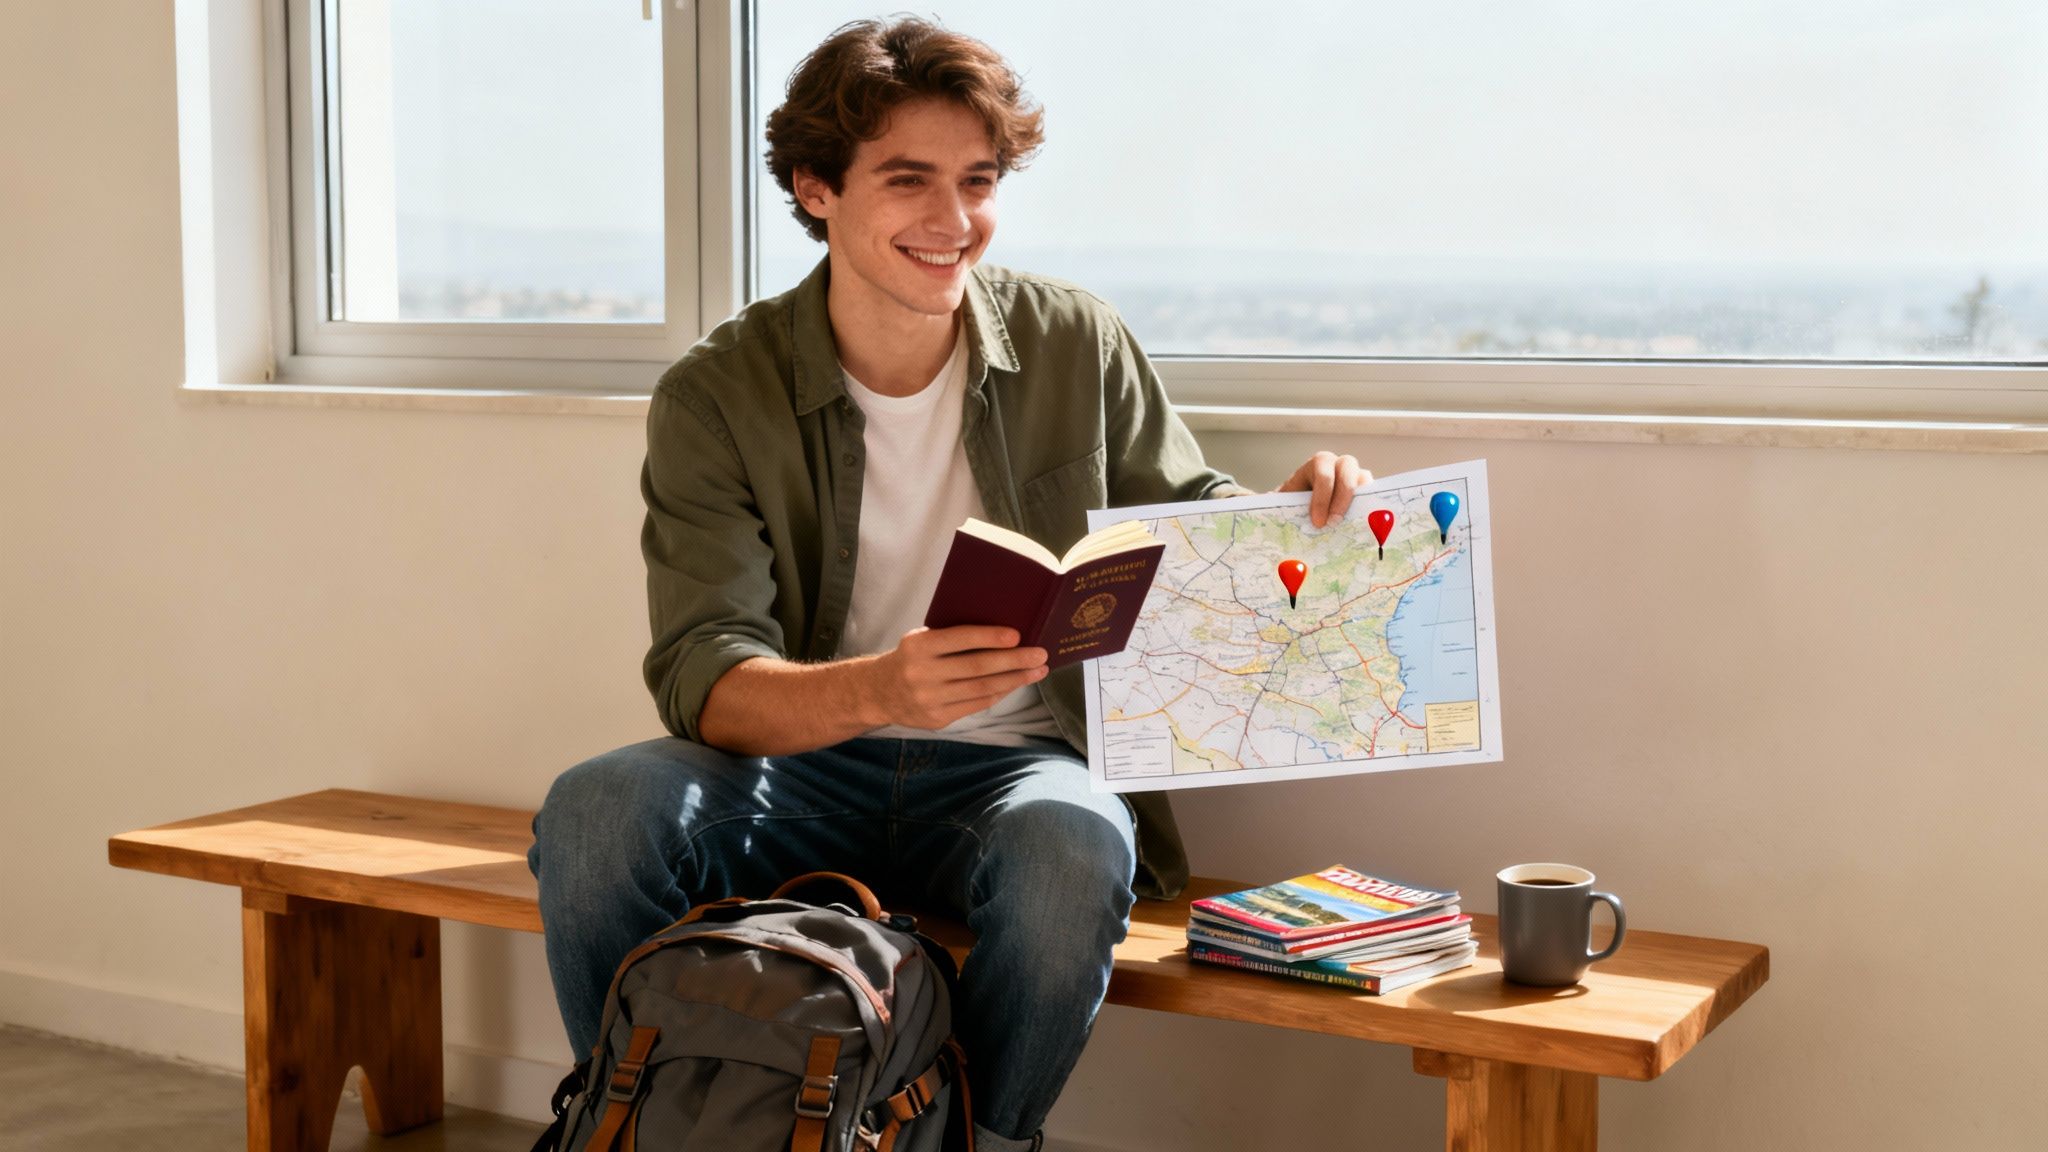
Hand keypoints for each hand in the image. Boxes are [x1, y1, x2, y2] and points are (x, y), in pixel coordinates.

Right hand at [867, 626, 1048, 729]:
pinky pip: (976, 705)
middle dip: (1014, 661)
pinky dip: (999, 693)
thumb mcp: (921, 639)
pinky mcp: (937, 719)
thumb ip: (951, 637)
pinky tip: (1015, 684)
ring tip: (1037, 671)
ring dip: (1015, 680)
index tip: (1017, 635)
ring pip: (982, 689)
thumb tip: (1003, 634)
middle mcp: (923, 673)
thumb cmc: (911, 658)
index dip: (990, 637)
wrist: (878, 692)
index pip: (960, 638)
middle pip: (977, 667)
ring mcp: (930, 699)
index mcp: (918, 646)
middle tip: (1040, 655)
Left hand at [1275, 451, 1370, 527]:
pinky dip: (1371, 508)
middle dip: (1342, 495)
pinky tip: (1366, 527)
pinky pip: (1373, 494)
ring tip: (1353, 525)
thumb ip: (1272, 504)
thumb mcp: (1280, 503)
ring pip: (1364, 478)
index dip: (1322, 496)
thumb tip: (1253, 508)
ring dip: (1360, 500)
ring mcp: (1354, 476)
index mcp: (1315, 465)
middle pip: (1348, 468)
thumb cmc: (1290, 506)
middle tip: (1334, 523)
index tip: (1317, 521)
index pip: (1323, 471)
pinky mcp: (1364, 491)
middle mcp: (1337, 465)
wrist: (1301, 510)